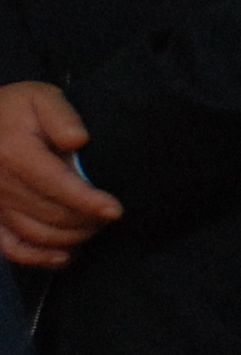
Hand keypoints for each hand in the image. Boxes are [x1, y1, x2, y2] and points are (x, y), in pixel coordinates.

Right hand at [0, 81, 112, 271]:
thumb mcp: (40, 97)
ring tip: (96, 228)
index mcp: (14, 153)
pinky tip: (64, 256)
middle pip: (50, 214)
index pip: (56, 185)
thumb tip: (77, 140)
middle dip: (87, 220)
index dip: (87, 202)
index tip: (115, 210)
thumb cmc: (15, 108)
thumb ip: (61, 116)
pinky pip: (12, 247)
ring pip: (36, 234)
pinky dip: (38, 258)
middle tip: (112, 215)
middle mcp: (1, 184)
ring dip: (71, 238)